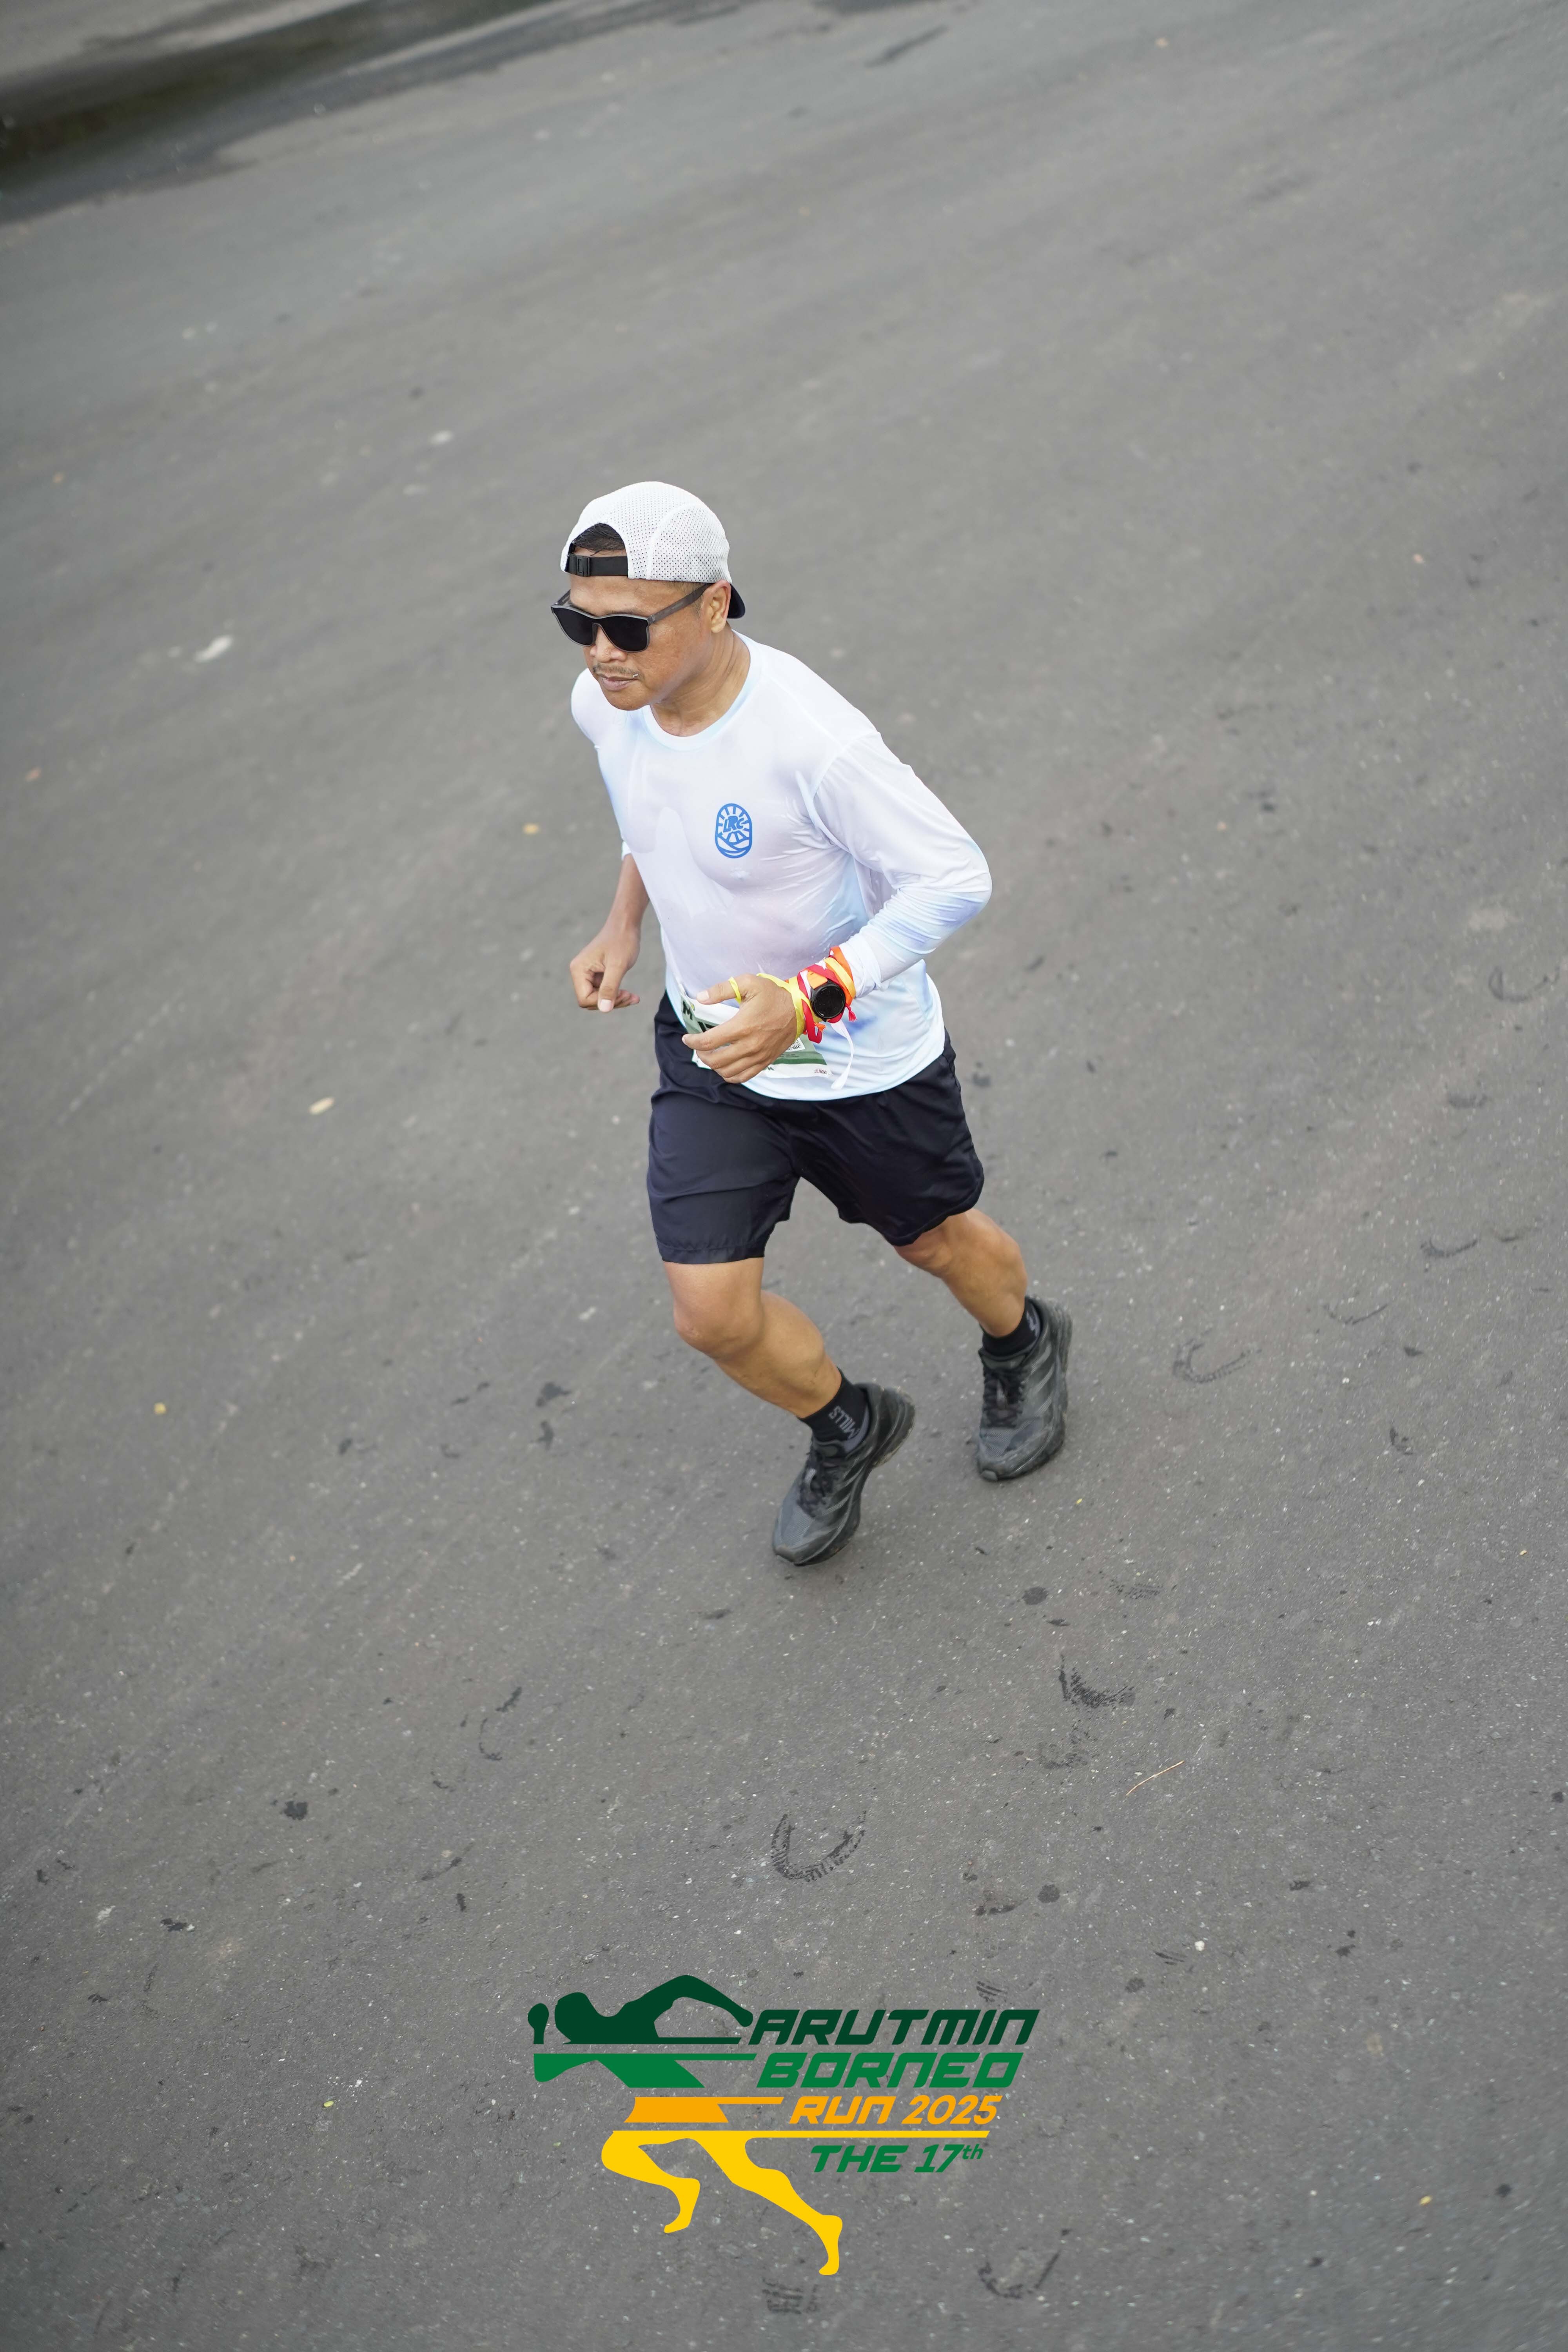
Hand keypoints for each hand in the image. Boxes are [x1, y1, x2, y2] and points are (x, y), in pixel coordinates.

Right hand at [569, 923, 640, 1011]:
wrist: (626, 925)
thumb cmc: (622, 941)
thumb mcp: (618, 966)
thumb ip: (609, 988)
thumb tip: (604, 1009)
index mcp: (578, 969)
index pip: (585, 999)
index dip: (603, 1002)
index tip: (623, 994)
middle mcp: (579, 972)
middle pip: (591, 1001)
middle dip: (611, 1002)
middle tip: (630, 996)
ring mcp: (587, 974)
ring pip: (599, 998)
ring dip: (616, 1000)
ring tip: (633, 996)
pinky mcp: (597, 974)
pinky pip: (604, 991)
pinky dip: (617, 994)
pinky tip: (631, 995)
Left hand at [683, 973, 798, 1083]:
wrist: (800, 1009)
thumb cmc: (773, 994)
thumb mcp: (747, 983)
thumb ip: (721, 990)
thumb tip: (700, 998)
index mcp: (742, 1026)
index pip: (709, 1042)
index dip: (693, 1042)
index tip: (687, 1038)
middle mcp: (749, 1046)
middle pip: (715, 1060)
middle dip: (701, 1054)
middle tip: (698, 1046)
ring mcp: (758, 1056)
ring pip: (727, 1072)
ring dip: (713, 1066)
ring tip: (710, 1055)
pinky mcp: (765, 1062)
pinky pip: (742, 1077)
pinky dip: (729, 1075)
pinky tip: (724, 1066)